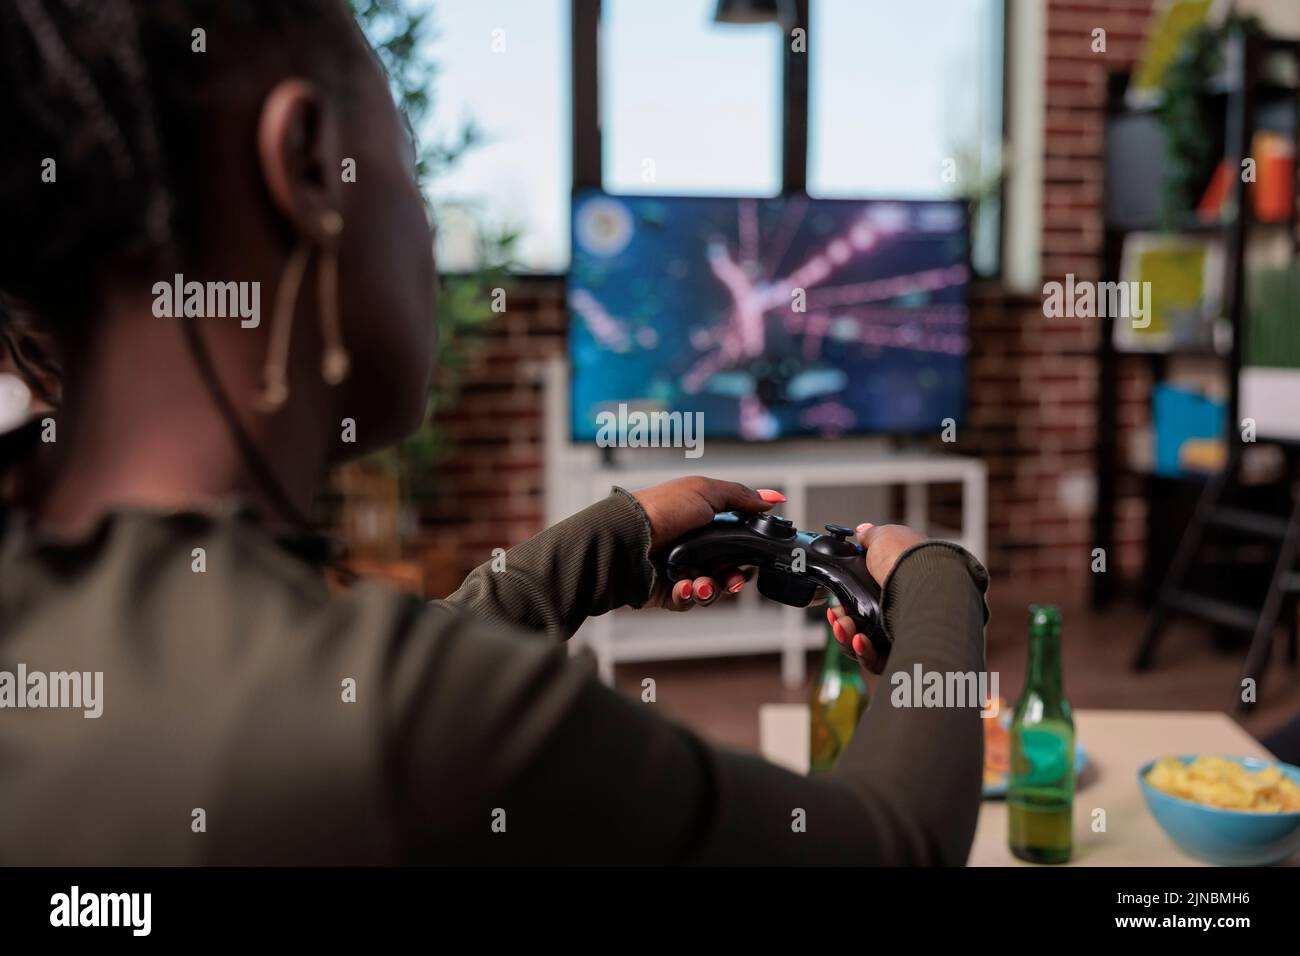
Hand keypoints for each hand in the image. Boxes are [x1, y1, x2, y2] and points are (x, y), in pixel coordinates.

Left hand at [632, 476, 785, 610]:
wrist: (627, 536)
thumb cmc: (662, 509)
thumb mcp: (706, 492)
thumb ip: (742, 497)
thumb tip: (772, 499)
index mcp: (703, 524)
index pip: (735, 544)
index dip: (747, 554)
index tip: (755, 559)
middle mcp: (692, 548)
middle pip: (726, 571)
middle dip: (734, 578)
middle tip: (733, 579)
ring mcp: (679, 570)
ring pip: (710, 590)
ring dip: (711, 589)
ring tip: (702, 584)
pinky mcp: (665, 591)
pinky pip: (687, 601)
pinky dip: (689, 596)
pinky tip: (685, 587)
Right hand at [826, 522, 926, 672]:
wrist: (928, 583)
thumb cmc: (910, 560)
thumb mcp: (884, 538)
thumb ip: (869, 538)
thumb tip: (861, 532)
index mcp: (898, 588)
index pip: (864, 604)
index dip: (846, 606)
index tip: (836, 606)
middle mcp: (903, 612)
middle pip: (861, 627)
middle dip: (843, 624)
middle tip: (838, 617)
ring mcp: (906, 635)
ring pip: (866, 647)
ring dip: (848, 638)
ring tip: (844, 627)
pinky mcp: (907, 655)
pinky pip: (879, 662)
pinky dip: (863, 652)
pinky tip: (858, 640)